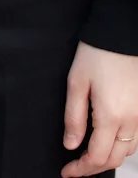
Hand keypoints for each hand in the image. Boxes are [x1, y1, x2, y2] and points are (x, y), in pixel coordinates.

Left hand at [62, 41, 137, 176]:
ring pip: (126, 152)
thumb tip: (71, 144)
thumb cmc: (98, 53)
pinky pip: (135, 139)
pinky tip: (107, 141)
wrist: (120, 34)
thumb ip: (73, 116)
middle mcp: (130, 120)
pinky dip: (121, 147)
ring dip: (108, 159)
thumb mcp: (76, 82)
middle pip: (113, 160)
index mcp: (110, 115)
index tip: (67, 171)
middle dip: (93, 168)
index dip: (80, 169)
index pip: (96, 157)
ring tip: (88, 156)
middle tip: (75, 167)